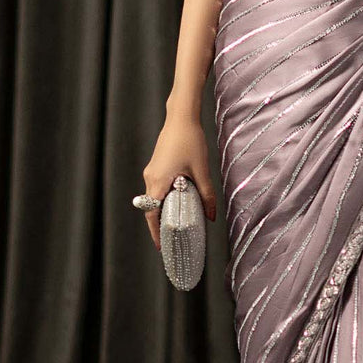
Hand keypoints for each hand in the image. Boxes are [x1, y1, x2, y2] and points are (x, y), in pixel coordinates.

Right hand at [139, 116, 215, 252]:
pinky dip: (165, 198)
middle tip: (172, 239)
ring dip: (163, 210)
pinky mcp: (156, 166)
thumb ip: (207, 194)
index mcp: (158, 181)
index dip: (156, 231)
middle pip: (152, 207)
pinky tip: (179, 202)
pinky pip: (157, 188)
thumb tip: (212, 216)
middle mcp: (150, 177)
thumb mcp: (201, 170)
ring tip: (177, 224)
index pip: (152, 214)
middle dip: (160, 224)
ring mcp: (152, 171)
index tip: (162, 245)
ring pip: (154, 197)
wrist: (181, 118)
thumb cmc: (190, 140)